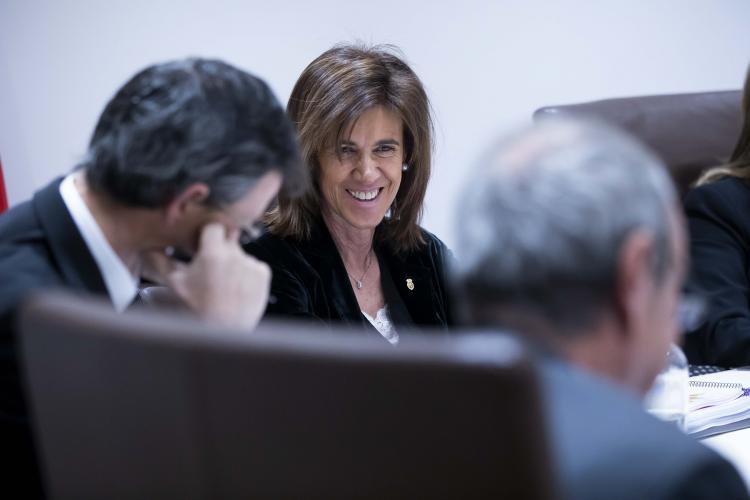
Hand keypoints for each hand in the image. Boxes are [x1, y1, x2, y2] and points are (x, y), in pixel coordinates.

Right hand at [144, 223, 270, 329]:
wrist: (222, 334)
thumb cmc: (196, 311)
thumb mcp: (174, 284)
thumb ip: (159, 260)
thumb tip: (146, 247)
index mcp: (213, 254)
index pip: (214, 226)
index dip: (207, 235)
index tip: (202, 245)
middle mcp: (236, 256)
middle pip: (228, 241)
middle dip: (219, 251)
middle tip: (210, 271)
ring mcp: (252, 265)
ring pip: (240, 254)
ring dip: (232, 263)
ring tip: (223, 285)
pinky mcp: (264, 276)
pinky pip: (254, 266)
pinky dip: (247, 274)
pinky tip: (236, 289)